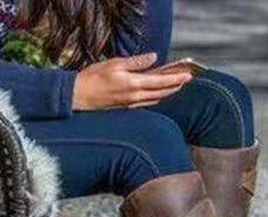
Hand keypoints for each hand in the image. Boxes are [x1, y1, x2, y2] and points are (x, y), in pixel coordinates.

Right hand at [72, 53, 192, 110]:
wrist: (80, 96)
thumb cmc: (94, 78)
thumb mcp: (115, 64)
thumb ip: (136, 62)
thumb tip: (153, 58)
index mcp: (134, 84)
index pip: (160, 81)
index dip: (175, 78)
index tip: (187, 75)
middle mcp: (135, 96)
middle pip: (161, 92)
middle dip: (175, 86)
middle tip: (186, 80)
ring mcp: (131, 104)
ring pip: (155, 99)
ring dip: (167, 93)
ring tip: (176, 87)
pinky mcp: (126, 107)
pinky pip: (146, 103)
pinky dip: (156, 98)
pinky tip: (158, 96)